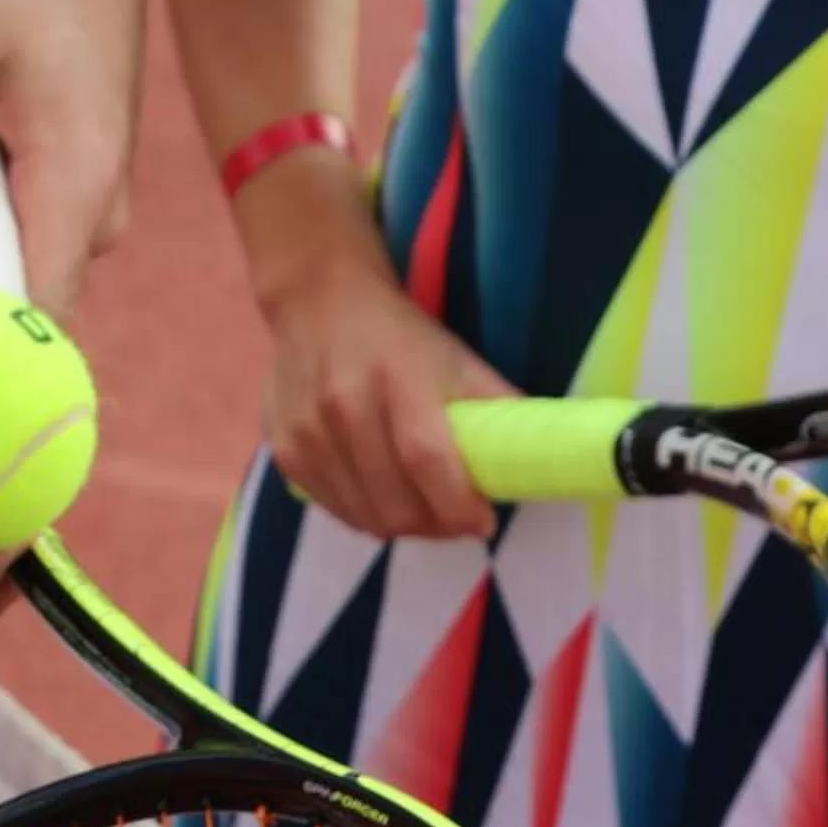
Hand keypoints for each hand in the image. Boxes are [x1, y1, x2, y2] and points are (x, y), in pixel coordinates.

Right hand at [262, 255, 516, 539]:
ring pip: (365, 517)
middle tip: (457, 519)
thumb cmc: (401, 336)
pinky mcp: (285, 449)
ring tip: (424, 511)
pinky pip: (334, 509)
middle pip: (395, 504)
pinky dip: (365, 516)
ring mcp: (308, 432)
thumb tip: (542, 457)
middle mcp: (345, 408)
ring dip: (403, 527)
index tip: (483, 520)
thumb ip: (497, 408)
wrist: (319, 300)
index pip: (426, 461)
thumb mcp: (458, 359)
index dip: (458, 505)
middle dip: (437, 526)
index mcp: (397, 380)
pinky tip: (384, 497)